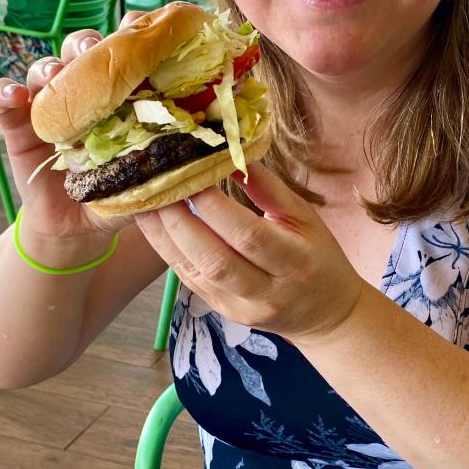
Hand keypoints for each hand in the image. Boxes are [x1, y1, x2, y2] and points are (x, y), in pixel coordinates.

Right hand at [0, 9, 149, 241]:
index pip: (124, 50)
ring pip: (44, 68)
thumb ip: (165, 164)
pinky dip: (3, 91)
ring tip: (55, 76)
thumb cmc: (120, 192)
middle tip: (94, 50)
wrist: (79, 227)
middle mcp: (84, 90)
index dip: (131, 34)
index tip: (140, 28)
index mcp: (120, 91)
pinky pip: (4, 99)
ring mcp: (50, 105)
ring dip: (49, 66)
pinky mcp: (18, 125)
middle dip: (87, 44)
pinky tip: (12, 94)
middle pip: (82, 50)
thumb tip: (198, 158)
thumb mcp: (146, 177)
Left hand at [135, 163, 364, 343]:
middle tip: (158, 184)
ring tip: (145, 201)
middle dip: (179, 220)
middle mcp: (266, 292)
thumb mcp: (305, 217)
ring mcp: (239, 307)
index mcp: (294, 263)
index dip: (215, 205)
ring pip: (194, 273)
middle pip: (214, 259)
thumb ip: (269, 189)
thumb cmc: (318, 255)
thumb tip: (231, 155)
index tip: (193, 172)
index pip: (248, 234)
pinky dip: (168, 249)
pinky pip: (188, 280)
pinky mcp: (220, 311)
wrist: (323, 313)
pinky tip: (154, 225)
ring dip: (164, 236)